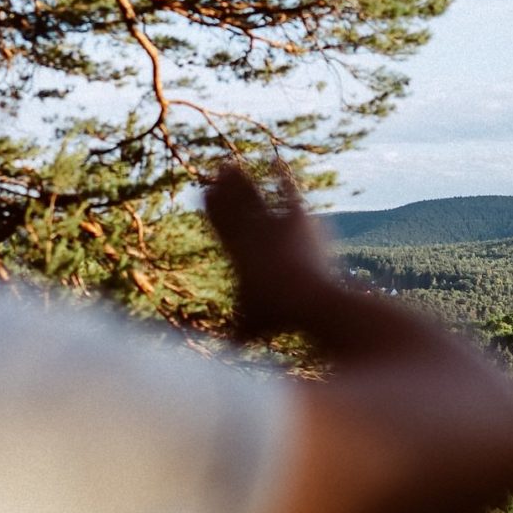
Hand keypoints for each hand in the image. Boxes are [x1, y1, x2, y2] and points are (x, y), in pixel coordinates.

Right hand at [203, 163, 333, 338]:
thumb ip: (238, 332)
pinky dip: (279, 176)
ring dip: (241, 180)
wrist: (308, 300)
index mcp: (236, 254)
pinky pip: (285, 191)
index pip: (219, 224)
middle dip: (221, 188)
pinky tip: (274, 161)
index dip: (211, 208)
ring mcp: (274, 224)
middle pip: (231, 206)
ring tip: (231, 165)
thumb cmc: (277, 317)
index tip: (205, 194)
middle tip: (214, 172)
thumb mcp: (251, 326)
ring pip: (252, 195)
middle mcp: (251, 235)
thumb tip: (227, 352)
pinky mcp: (298, 219)